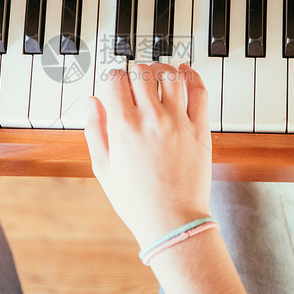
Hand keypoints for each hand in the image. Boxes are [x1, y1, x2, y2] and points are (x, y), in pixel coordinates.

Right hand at [84, 63, 212, 247]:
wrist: (172, 222)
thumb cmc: (137, 201)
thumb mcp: (103, 167)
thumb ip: (95, 129)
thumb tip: (93, 101)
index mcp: (124, 127)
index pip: (115, 80)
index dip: (112, 79)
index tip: (114, 85)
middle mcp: (152, 119)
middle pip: (141, 73)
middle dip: (134, 74)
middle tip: (134, 84)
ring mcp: (179, 122)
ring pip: (170, 76)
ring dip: (160, 70)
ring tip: (156, 76)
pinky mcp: (200, 129)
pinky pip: (199, 90)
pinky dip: (191, 76)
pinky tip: (184, 73)